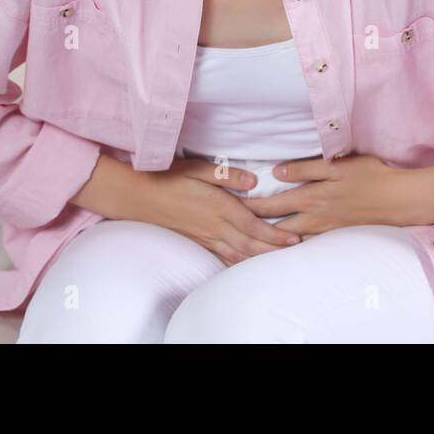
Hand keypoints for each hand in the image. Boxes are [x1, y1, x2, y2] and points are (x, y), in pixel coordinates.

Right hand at [129, 155, 303, 265]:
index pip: (252, 225)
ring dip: (259, 259)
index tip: (294, 238)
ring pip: (237, 254)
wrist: (137, 196)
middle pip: (249, 244)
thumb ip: (226, 174)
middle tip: (295, 252)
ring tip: (279, 261)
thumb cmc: (167, 177)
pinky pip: (222, 256)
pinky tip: (247, 265)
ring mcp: (204, 236)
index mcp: (217, 206)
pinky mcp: (196, 241)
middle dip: (274, 250)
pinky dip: (238, 263)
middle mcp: (213, 226)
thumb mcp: (196, 168)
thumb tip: (253, 180)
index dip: (275, 234)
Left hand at [236, 154, 413, 237]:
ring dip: (270, 242)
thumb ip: (305, 169)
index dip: (250, 207)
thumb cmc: (369, 176)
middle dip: (254, 229)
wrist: (398, 200)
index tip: (230, 207)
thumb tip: (276, 172)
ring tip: (250, 246)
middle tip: (233, 230)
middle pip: (276, 225)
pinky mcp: (336, 234)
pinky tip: (284, 251)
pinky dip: (291, 248)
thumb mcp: (336, 166)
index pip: (272, 205)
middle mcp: (314, 217)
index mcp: (311, 197)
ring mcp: (325, 229)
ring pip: (290, 239)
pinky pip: (307, 244)